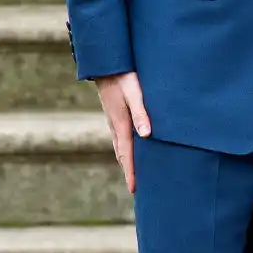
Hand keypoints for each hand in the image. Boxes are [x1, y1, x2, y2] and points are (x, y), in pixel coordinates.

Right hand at [96, 72, 150, 193]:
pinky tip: (129, 149)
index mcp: (121, 124)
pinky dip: (124, 149)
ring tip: (132, 174)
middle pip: (122, 154)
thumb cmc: (123, 77)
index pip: (127, 154)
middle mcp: (115, 125)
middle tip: (135, 188)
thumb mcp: (135, 93)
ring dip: (126, 161)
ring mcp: (113, 120)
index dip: (131, 172)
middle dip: (128, 171)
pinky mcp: (114, 114)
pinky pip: (119, 137)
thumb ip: (141, 113)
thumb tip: (147, 135)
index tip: (134, 189)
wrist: (106, 63)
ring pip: (119, 146)